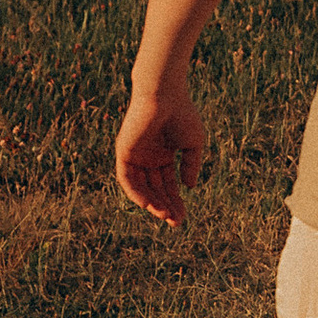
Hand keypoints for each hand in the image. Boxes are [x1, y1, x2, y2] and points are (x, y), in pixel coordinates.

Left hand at [116, 82, 208, 226]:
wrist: (165, 95)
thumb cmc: (182, 113)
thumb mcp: (193, 144)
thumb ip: (190, 166)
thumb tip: (189, 187)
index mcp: (163, 154)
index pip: (167, 184)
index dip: (175, 201)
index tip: (184, 217)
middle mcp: (148, 157)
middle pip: (155, 189)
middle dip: (166, 206)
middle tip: (177, 222)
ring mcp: (135, 155)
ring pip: (141, 187)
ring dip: (153, 203)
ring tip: (166, 217)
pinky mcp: (124, 152)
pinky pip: (127, 179)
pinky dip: (137, 193)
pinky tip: (150, 205)